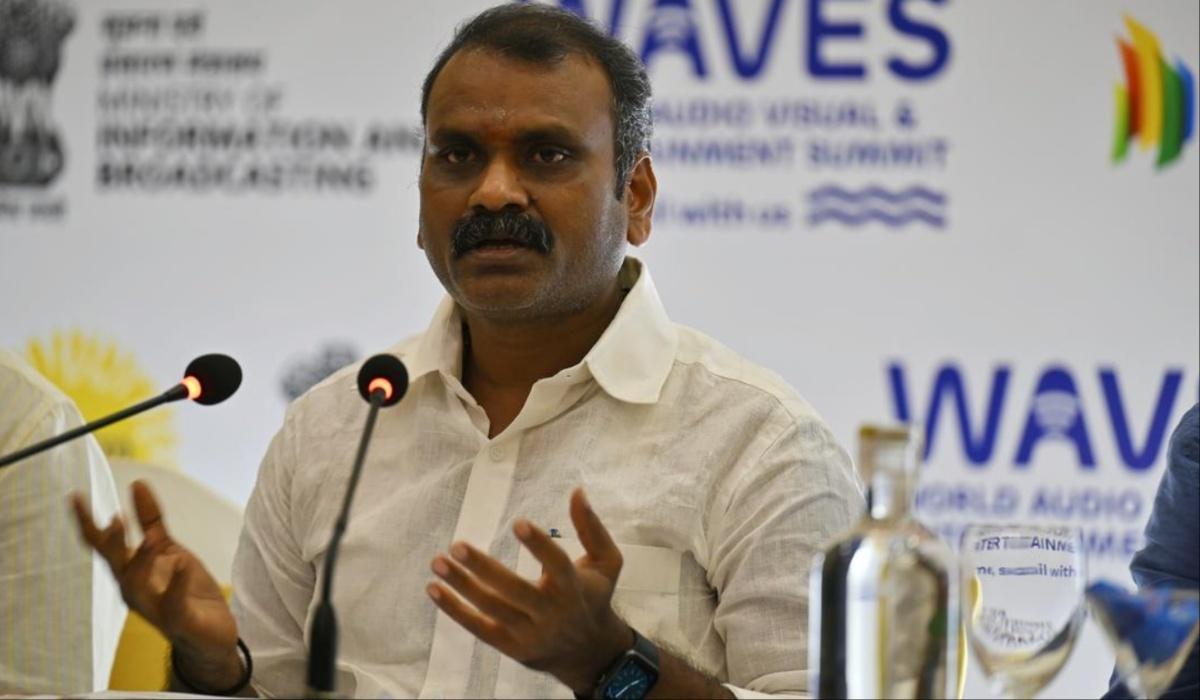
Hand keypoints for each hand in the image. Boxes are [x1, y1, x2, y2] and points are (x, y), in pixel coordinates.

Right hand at [71, 481, 241, 679]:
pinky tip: (180, 565)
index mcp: (128, 570)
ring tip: (150, 537)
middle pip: (114, 564)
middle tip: (115, 518)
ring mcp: (154, 607)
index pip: (101, 545)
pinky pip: (173, 603)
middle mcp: (133, 590)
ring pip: (137, 585)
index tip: (75, 496)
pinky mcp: (178, 620)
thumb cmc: (182, 588)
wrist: (209, 632)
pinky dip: (176, 584)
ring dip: (142, 560)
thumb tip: (137, 483)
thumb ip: (150, 520)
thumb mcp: (167, 549)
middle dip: (112, 543)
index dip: (86, 522)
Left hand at [427, 488, 632, 693]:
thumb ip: (591, 527)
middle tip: (457, 546)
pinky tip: (434, 589)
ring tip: (438, 562)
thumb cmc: (594, 596)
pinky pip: (479, 629)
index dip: (538, 545)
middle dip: (484, 568)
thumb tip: (577, 492)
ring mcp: (530, 633)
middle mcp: (551, 613)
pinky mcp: (511, 647)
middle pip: (514, 590)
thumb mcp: (607, 562)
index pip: (556, 564)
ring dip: (462, 586)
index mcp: (574, 588)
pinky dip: (455, 610)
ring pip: (492, 609)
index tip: (517, 523)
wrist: (590, 652)